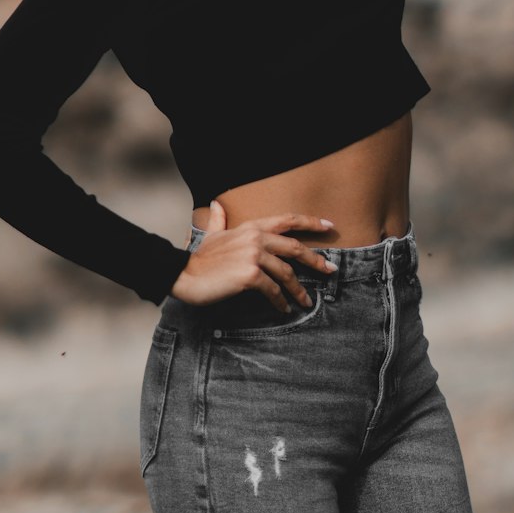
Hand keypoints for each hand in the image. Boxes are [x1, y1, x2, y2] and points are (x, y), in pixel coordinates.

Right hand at [170, 200, 337, 313]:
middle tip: (330, 270)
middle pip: (295, 247)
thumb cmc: (199, 258)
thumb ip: (219, 220)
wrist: (183, 274)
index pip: (287, 220)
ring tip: (306, 301)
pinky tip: (283, 309)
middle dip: (316, 260)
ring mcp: (254, 256)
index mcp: (251, 227)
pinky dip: (280, 301)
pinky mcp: (250, 275)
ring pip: (286, 273)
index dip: (311, 222)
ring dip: (298, 290)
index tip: (329, 226)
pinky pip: (273, 290)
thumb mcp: (212, 235)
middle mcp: (255, 238)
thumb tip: (218, 204)